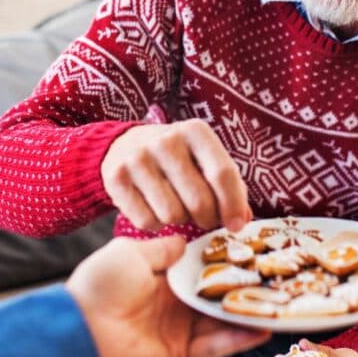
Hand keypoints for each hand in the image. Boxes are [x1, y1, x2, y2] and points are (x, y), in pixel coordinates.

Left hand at [66, 236, 269, 356]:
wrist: (80, 329)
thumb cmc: (102, 284)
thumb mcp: (133, 252)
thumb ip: (164, 248)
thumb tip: (186, 241)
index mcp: (161, 280)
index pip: (201, 270)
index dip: (225, 261)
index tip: (252, 249)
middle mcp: (173, 307)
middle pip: (217, 297)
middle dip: (244, 289)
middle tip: (277, 277)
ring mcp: (178, 333)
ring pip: (222, 322)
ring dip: (248, 314)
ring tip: (280, 302)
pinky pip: (215, 347)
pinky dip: (238, 339)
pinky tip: (263, 327)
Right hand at [102, 119, 249, 230]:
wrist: (127, 144)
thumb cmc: (179, 157)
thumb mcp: (205, 159)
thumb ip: (229, 185)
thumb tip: (241, 219)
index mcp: (196, 131)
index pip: (222, 173)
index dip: (233, 204)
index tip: (236, 225)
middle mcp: (166, 141)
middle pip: (198, 200)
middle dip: (207, 218)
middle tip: (205, 218)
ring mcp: (138, 158)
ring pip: (172, 214)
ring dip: (180, 220)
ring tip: (178, 207)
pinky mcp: (116, 177)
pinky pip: (146, 221)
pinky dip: (155, 224)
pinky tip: (155, 208)